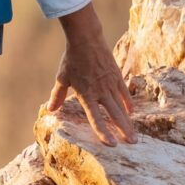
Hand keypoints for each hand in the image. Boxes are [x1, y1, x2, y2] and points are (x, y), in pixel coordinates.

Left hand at [42, 4, 135, 144]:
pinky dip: (128, 103)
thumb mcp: (62, 78)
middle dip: (123, 131)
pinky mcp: (117, 76)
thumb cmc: (71, 59)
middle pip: (114, 115)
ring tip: (134, 135)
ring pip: (121, 107)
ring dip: (128, 122)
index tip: (112, 144)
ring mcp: (110, 84)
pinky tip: (131, 113)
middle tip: (132, 143)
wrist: (86, 39)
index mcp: (86, 95)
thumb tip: (50, 110)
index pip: (95, 118)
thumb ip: (57, 96)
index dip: (103, 132)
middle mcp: (100, 92)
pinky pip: (124, 93)